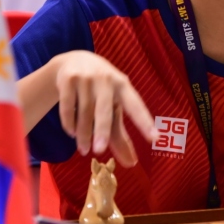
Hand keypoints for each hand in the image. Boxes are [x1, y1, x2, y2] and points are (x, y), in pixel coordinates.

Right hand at [52, 51, 155, 166]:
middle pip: (104, 110)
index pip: (136, 106)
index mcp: (123, 85)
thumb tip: (131, 163)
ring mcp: (86, 78)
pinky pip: (68, 107)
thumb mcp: (112, 104)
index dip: (145, 123)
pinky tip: (71, 133)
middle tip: (99, 151)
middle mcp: (106, 79)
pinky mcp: (67, 80)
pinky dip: (69, 123)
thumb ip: (120, 134)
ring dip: (83, 133)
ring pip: (84, 111)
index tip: (156, 138)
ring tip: (84, 149)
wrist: (73, 60)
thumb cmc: (100, 88)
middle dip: (102, 131)